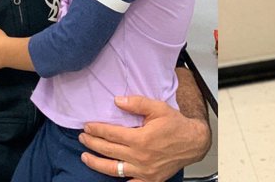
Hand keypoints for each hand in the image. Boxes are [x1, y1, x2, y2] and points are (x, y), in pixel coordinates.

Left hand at [80, 95, 208, 181]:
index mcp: (141, 138)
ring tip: (85, 157)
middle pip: (109, 151)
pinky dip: (117, 181)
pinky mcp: (148, 180)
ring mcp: (143, 172)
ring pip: (113, 169)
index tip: (87, 126)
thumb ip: (136, 103)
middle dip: (92, 144)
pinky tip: (106, 176)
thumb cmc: (175, 124)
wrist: (192, 142)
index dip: (97, 130)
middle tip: (82, 138)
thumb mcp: (158, 107)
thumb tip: (116, 101)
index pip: (112, 134)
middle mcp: (139, 157)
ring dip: (96, 163)